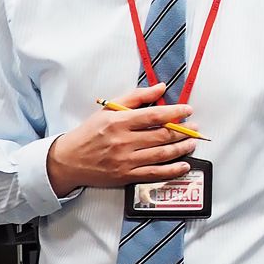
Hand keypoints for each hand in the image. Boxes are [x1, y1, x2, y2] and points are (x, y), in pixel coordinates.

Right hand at [45, 84, 196, 196]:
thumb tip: (160, 87)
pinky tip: (184, 165)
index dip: (175, 113)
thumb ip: (136, 97)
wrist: (68, 160)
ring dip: (182, 148)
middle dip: (183, 131)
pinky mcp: (126, 176)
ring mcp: (125, 160)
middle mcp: (123, 141)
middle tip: (195, 128)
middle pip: (161, 136)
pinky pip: (154, 174)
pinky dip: (172, 170)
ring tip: (193, 142)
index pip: (153, 116)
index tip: (188, 110)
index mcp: (119, 122)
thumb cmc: (90, 132)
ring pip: (161, 154)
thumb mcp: (108, 109)